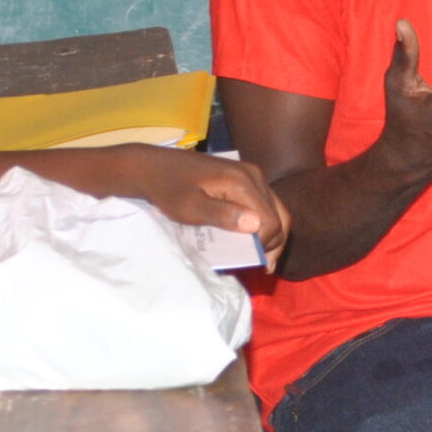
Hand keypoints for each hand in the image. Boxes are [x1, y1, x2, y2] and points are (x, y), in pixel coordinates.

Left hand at [134, 148, 293, 267]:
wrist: (152, 166)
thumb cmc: (169, 189)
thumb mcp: (190, 207)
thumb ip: (222, 215)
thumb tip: (255, 225)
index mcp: (242, 182)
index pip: (271, 221)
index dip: (266, 245)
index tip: (252, 261)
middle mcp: (253, 175)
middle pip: (280, 215)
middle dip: (275, 243)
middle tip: (264, 265)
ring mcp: (250, 174)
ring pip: (275, 209)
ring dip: (271, 233)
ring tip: (261, 255)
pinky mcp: (243, 176)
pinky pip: (263, 202)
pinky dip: (263, 222)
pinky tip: (252, 236)